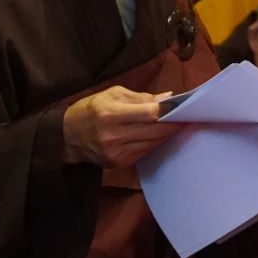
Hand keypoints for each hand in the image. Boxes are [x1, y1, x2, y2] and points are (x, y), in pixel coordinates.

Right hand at [61, 86, 181, 167]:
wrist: (68, 136)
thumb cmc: (91, 109)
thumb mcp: (113, 95)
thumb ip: (141, 97)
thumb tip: (167, 98)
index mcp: (111, 114)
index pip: (150, 115)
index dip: (170, 113)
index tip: (186, 110)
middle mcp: (114, 136)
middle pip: (155, 132)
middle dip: (174, 125)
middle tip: (190, 118)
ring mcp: (116, 152)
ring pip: (152, 144)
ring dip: (167, 135)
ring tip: (179, 126)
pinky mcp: (119, 163)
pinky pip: (145, 152)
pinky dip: (155, 143)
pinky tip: (161, 136)